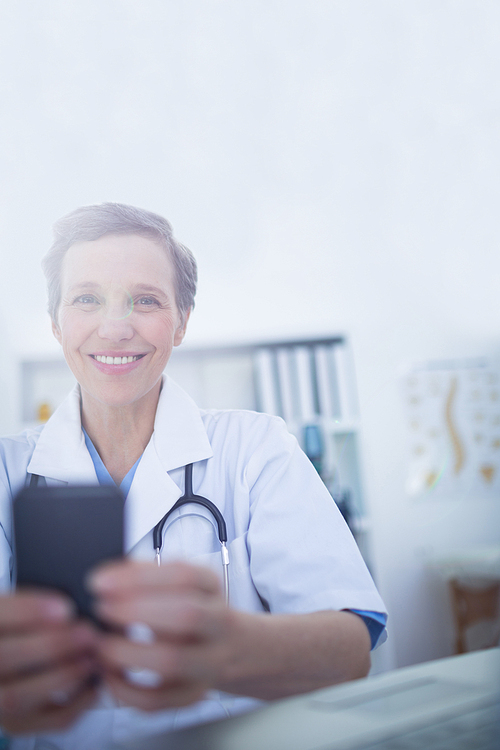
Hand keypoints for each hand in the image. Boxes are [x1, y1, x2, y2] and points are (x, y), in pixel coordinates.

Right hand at [0, 591, 98, 733]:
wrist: (12, 663)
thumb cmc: (21, 629)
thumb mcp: (20, 609)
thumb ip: (34, 606)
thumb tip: (66, 606)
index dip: (27, 611)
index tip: (64, 606)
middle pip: (4, 659)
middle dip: (51, 646)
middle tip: (87, 632)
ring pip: (17, 697)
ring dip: (61, 676)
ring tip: (91, 657)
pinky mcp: (16, 722)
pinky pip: (42, 722)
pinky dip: (73, 706)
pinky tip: (93, 685)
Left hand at [88, 560, 230, 710]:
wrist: (227, 646)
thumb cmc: (190, 608)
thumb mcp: (176, 583)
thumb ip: (143, 576)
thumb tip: (105, 581)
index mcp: (211, 588)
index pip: (185, 576)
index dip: (140, 578)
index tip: (100, 582)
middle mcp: (218, 623)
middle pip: (187, 616)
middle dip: (136, 611)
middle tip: (102, 609)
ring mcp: (209, 662)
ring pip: (172, 661)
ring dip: (126, 652)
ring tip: (101, 644)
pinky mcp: (192, 694)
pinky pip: (157, 700)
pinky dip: (126, 690)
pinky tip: (109, 674)